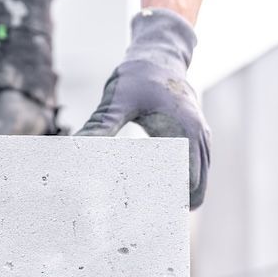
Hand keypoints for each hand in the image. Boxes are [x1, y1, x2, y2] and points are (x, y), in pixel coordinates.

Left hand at [77, 8, 209, 209]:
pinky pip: (197, 171)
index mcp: (186, 133)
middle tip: (144, 222)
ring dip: (179, 198)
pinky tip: (155, 191)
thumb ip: (100, 126)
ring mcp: (203, 139)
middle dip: (174, 208)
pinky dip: (182, 185)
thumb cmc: (138, 75)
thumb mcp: (117, 100)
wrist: (159, 54)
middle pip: (196, 191)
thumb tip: (74, 146)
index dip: (169, 205)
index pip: (187, 184)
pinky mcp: (198, 139)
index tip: (146, 218)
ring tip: (148, 213)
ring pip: (200, 184)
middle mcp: (200, 139)